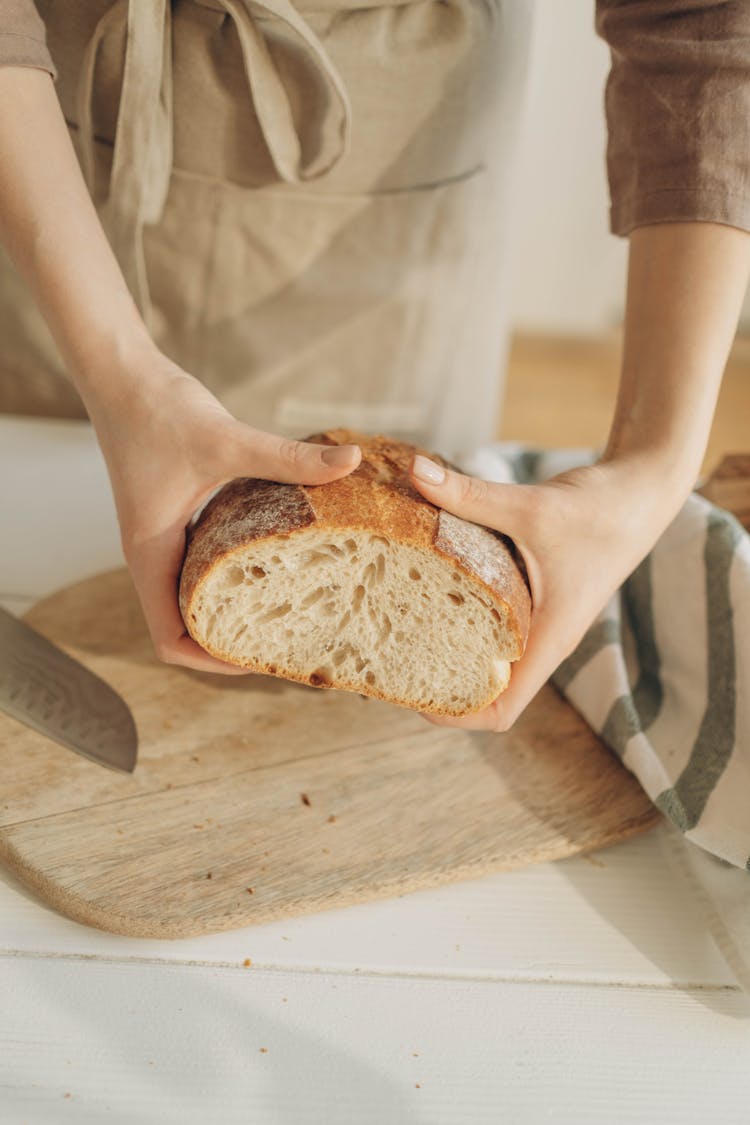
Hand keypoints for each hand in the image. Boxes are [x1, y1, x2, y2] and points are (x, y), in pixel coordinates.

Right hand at [86, 345, 360, 672]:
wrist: (120, 373)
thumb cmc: (157, 409)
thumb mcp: (226, 440)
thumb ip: (288, 457)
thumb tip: (350, 464)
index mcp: (151, 553)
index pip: (170, 640)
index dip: (212, 662)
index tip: (260, 658)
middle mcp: (151, 554)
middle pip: (184, 627)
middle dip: (229, 643)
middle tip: (287, 641)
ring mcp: (160, 537)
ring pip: (190, 597)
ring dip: (228, 612)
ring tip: (285, 612)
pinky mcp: (173, 516)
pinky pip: (198, 564)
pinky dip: (228, 574)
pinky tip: (271, 560)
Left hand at [410, 452, 689, 729]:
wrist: (642, 490)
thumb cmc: (600, 508)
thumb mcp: (531, 505)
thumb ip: (471, 494)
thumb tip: (416, 472)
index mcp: (549, 639)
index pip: (502, 709)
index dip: (456, 714)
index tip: (412, 698)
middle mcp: (545, 639)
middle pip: (489, 693)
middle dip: (441, 686)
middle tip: (390, 663)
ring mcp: (542, 621)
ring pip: (492, 659)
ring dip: (450, 655)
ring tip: (398, 634)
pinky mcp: (538, 599)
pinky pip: (497, 628)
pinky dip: (464, 622)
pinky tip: (429, 595)